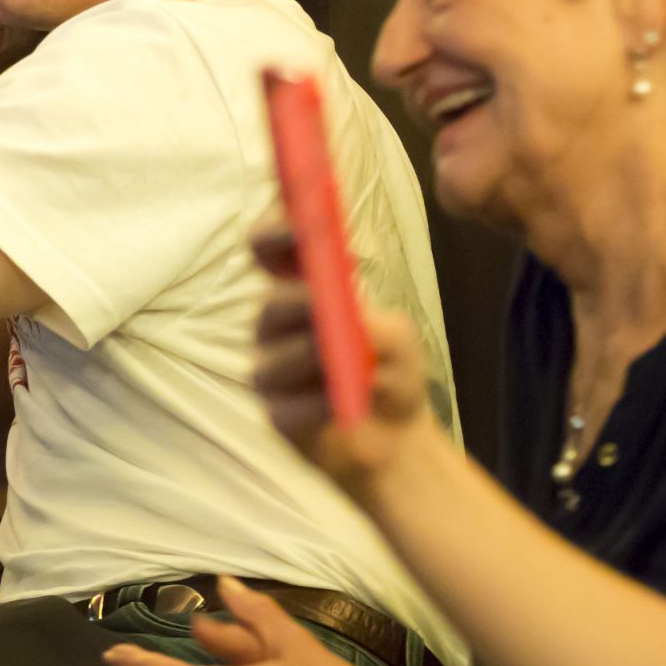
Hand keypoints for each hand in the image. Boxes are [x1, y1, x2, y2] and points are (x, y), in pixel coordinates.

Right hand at [250, 229, 445, 501]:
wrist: (398, 438)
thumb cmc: (392, 371)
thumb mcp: (398, 336)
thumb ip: (374, 321)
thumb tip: (350, 317)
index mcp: (303, 294)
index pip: (271, 253)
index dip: (275, 233)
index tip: (298, 227)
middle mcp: (279, 330)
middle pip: (268, 306)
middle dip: (293, 302)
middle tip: (318, 301)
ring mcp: (274, 373)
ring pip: (272, 361)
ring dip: (306, 357)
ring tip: (337, 362)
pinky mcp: (277, 416)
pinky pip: (284, 408)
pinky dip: (313, 406)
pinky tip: (337, 406)